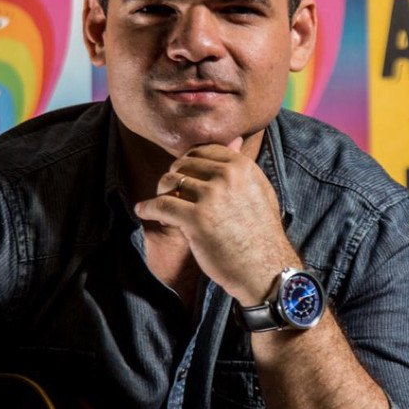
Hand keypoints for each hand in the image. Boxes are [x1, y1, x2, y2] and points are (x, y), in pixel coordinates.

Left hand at [134, 138, 300, 303]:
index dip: (188, 163)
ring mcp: (211, 197)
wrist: (265, 270)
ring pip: (169, 181)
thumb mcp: (259, 191)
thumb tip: (234, 139)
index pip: (202, 150)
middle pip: (183, 164)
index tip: (184, 177)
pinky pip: (160, 205)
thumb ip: (242, 166)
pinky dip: (147, 208)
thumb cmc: (260, 233)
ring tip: (164, 208)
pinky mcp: (196, 220)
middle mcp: (227, 177)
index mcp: (242, 167)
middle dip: (174, 178)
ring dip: (161, 193)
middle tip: (173, 196)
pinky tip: (143, 211)